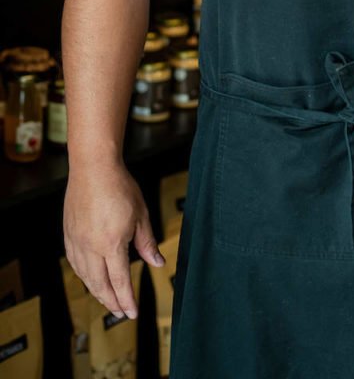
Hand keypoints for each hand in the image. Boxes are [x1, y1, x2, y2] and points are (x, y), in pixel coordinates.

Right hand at [63, 162, 164, 318]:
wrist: (93, 168)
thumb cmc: (119, 187)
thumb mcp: (141, 214)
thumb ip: (147, 242)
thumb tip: (157, 262)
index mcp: (111, 243)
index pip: (120, 280)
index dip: (126, 299)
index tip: (132, 313)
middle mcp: (91, 247)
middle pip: (100, 284)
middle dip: (111, 301)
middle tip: (121, 312)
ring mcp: (77, 241)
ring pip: (85, 277)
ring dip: (97, 291)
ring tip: (108, 299)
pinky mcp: (68, 234)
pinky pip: (75, 263)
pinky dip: (84, 276)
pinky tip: (90, 278)